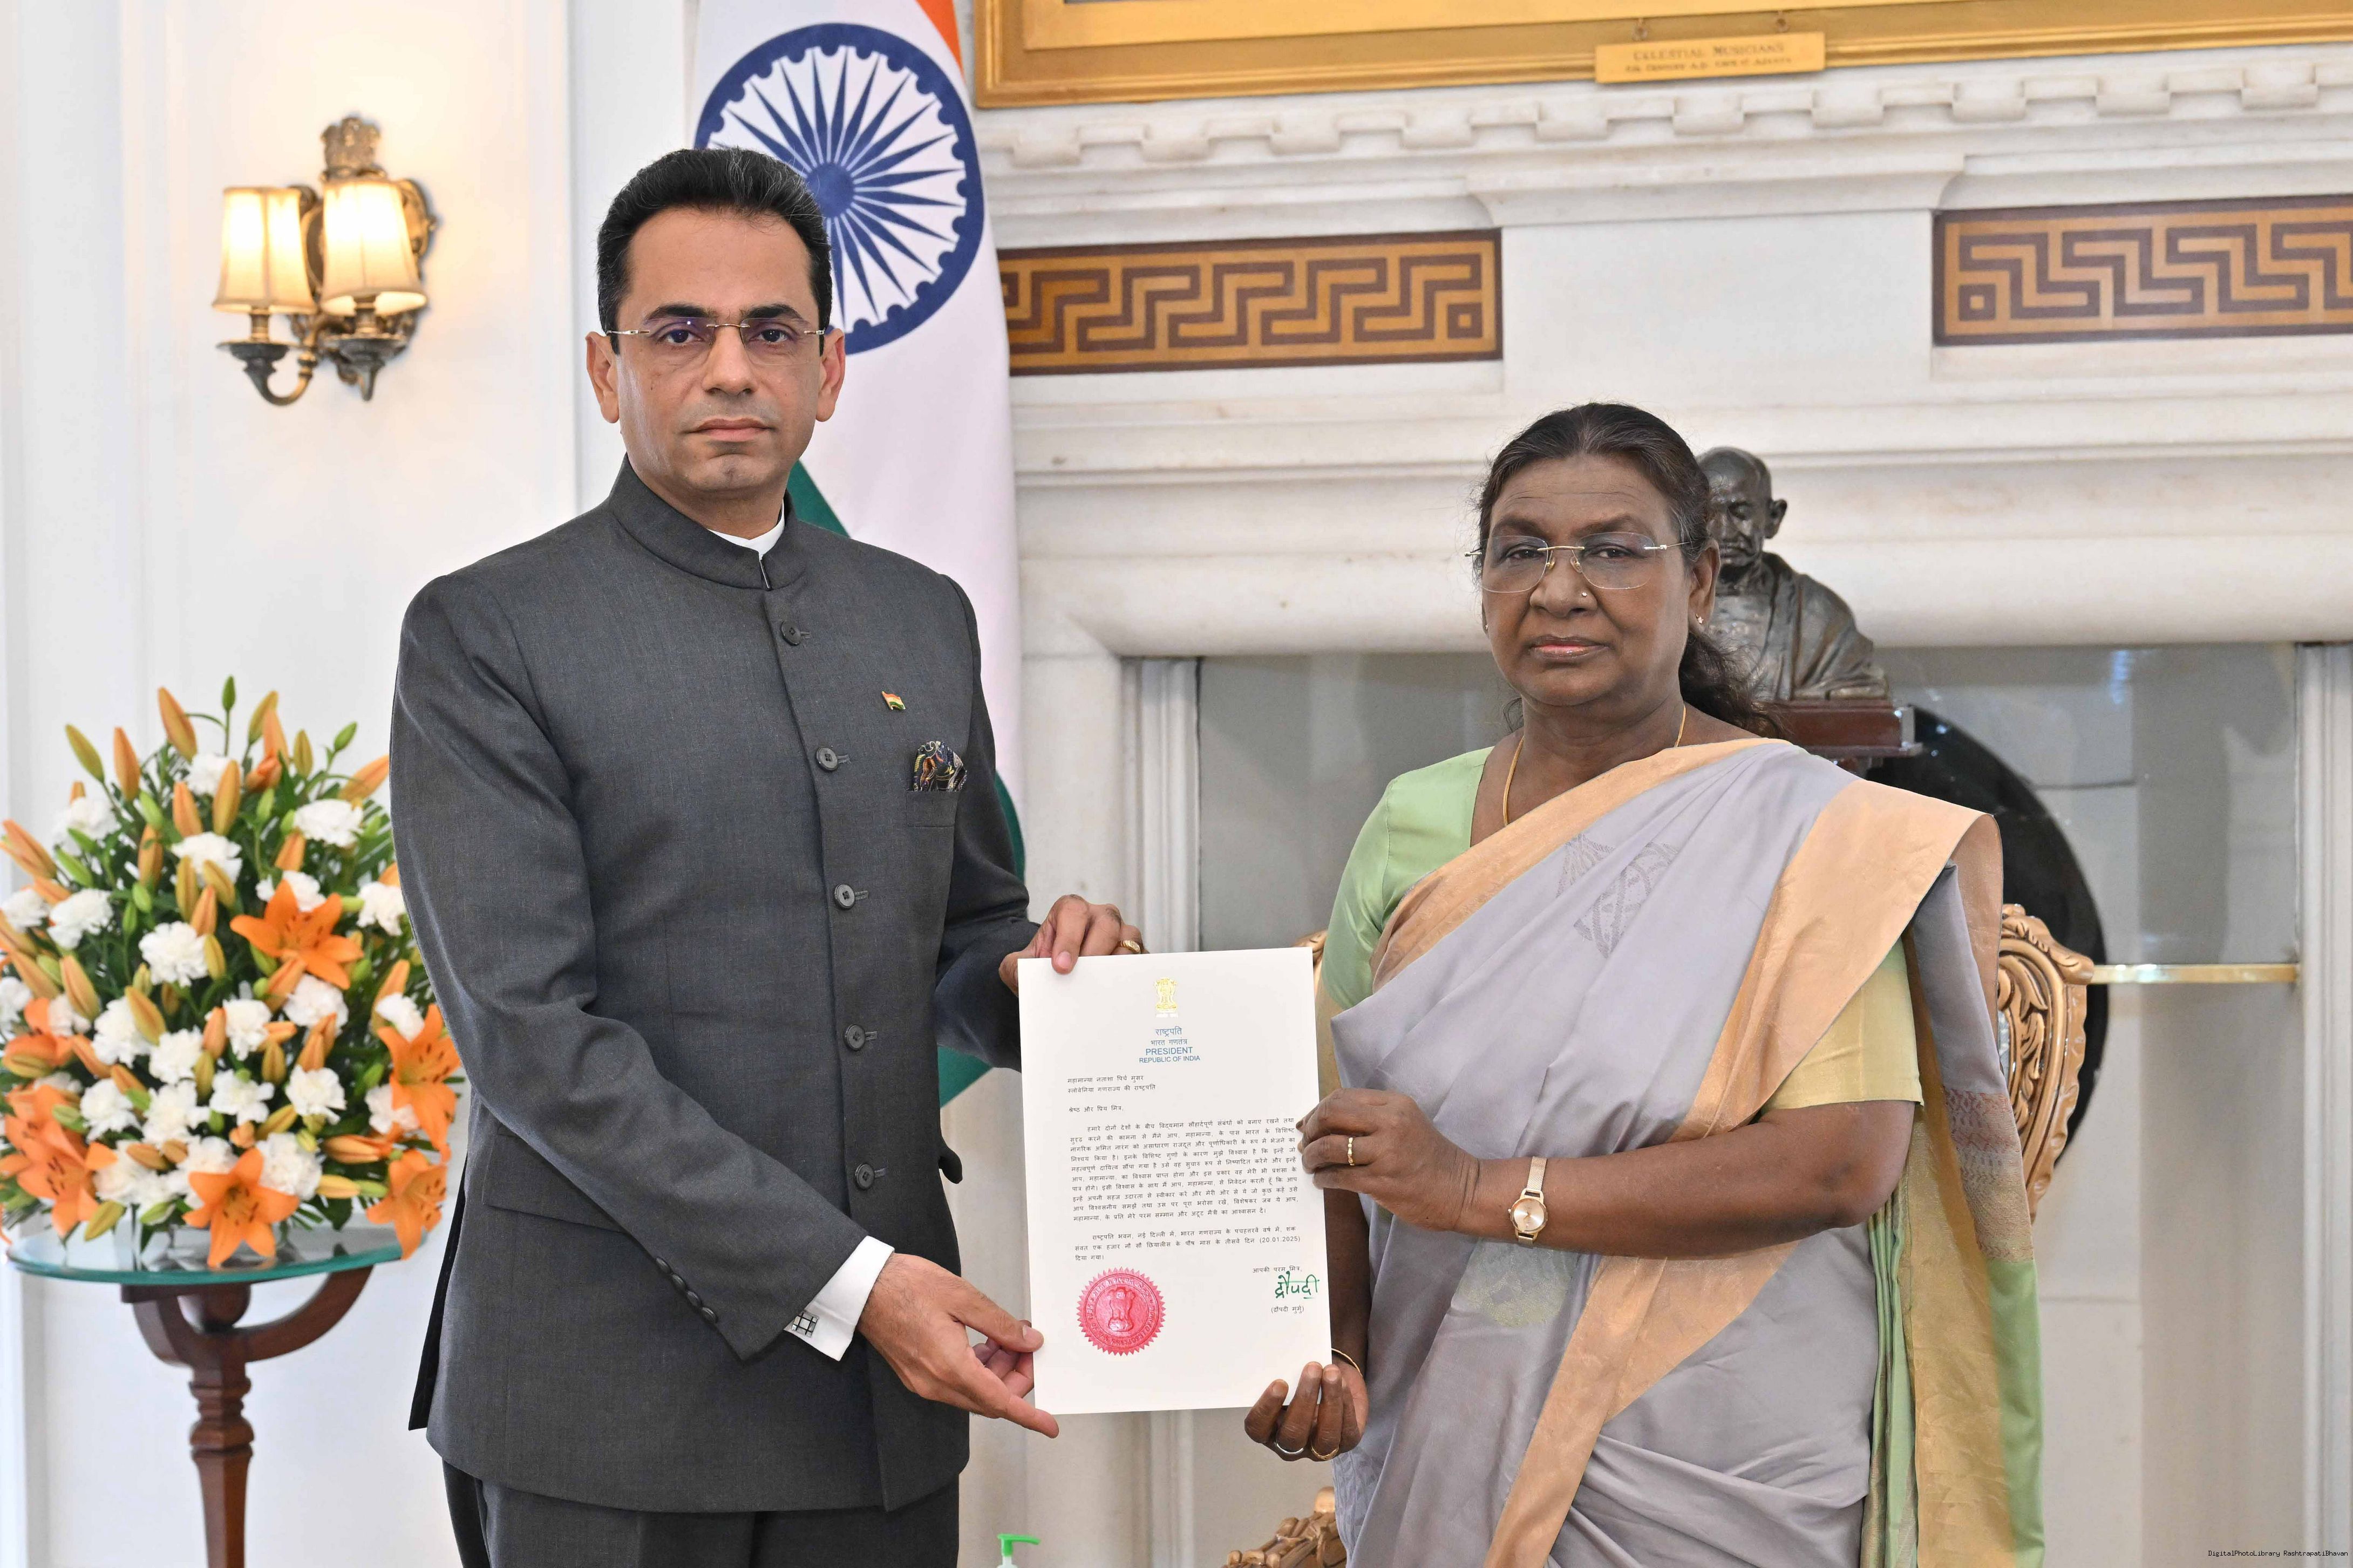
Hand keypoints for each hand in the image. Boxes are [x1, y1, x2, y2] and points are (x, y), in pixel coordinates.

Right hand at [857, 1253, 1059, 1436]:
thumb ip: (1000, 1324)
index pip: (999, 1402)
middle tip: (1028, 1348)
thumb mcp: (963, 1297)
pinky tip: (985, 1341)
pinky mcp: (918, 1375)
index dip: (1028, 1416)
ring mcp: (925, 1382)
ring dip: (997, 1372)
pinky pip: (958, 1383)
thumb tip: (1029, 1341)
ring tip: (1007, 1337)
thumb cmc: (905, 1286)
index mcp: (950, 1367)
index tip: (1049, 1426)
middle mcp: (936, 1384)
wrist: (863, 1287)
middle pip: (990, 1399)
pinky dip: (978, 1369)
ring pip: (975, 1391)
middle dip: (1016, 1379)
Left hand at [999, 893, 1141, 991]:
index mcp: (1070, 912)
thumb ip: (1014, 968)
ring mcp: (1122, 934)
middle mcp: (1100, 917)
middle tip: (1081, 977)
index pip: (1072, 911)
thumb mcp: (1020, 967)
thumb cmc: (1042, 968)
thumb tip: (1024, 976)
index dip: (1068, 937)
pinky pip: (1143, 960)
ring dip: (1116, 962)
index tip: (1060, 966)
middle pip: (1106, 922)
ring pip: (1130, 939)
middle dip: (1093, 951)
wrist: (1057, 982)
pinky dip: (1133, 975)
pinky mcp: (1137, 955)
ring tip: (1102, 985)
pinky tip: (1119, 993)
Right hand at [1243, 1359, 1366, 1461]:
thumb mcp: (1288, 1376)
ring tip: (1331, 1372)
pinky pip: (1347, 1430)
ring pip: (1324, 1436)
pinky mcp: (1345, 1443)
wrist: (1331, 1379)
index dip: (1266, 1409)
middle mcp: (1292, 1445)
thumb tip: (1285, 1360)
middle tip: (1312, 1368)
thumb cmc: (1303, 1378)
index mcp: (1269, 1430)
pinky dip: (1345, 1403)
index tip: (1279, 1383)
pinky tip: (1343, 1383)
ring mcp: (1319, 1449)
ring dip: (1329, 1401)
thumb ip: (1283, 1376)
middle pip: (1293, 1434)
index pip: (1257, 1428)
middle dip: (1304, 1400)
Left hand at [1300, 1089, 1481, 1234]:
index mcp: (1394, 1104)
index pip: (1341, 1097)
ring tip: (1310, 1164)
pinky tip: (1322, 1181)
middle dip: (1311, 1130)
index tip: (1307, 1124)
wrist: (1460, 1188)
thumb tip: (1320, 1122)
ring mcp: (1387, 1153)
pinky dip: (1324, 1178)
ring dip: (1312, 1156)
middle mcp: (1391, 1123)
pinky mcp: (1383, 1182)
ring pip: (1330, 1147)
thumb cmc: (1427, 1156)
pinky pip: (1339, 1177)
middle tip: (1305, 1144)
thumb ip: (1369, 1118)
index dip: (1317, 1110)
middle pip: (1331, 1114)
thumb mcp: (1405, 1122)